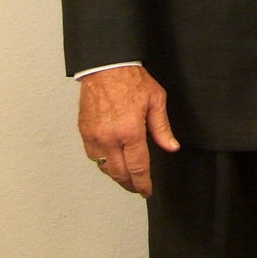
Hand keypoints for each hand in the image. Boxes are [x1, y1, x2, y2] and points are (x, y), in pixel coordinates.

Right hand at [79, 66, 178, 196]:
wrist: (105, 67)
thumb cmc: (132, 80)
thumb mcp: (156, 99)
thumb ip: (162, 127)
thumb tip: (171, 147)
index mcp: (130, 131)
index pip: (137, 168)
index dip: (143, 183)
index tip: (147, 190)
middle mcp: (110, 139)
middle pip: (119, 174)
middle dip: (130, 184)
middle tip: (138, 187)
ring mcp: (95, 137)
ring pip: (104, 168)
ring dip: (116, 175)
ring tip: (127, 177)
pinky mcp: (85, 133)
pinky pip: (93, 157)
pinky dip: (103, 163)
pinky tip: (111, 160)